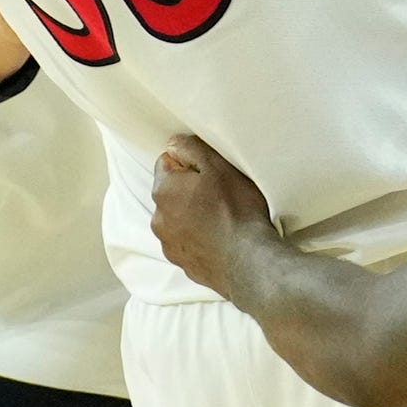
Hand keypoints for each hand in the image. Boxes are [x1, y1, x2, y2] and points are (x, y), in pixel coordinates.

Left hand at [151, 136, 275, 298]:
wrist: (248, 261)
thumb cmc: (236, 211)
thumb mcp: (219, 167)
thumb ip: (191, 149)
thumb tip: (173, 143)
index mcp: (163, 190)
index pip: (167, 161)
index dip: (190, 163)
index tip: (210, 172)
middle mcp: (158, 218)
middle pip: (170, 192)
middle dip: (188, 190)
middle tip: (219, 194)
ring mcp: (168, 244)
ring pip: (176, 218)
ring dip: (191, 215)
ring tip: (220, 219)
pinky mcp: (182, 263)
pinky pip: (186, 242)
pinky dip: (197, 238)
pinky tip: (219, 239)